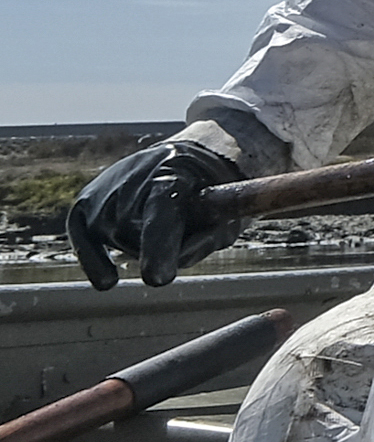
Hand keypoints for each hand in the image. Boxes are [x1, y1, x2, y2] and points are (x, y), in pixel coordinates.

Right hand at [66, 141, 243, 289]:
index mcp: (172, 177)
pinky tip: (107, 281)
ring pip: (119, 240)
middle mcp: (130, 181)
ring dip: (141, 245)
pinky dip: (93, 260)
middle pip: (138, 237)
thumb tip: (170, 266)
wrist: (181, 160)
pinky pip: (82, 238)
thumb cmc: (208, 194)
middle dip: (161, 248)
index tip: (156, 279)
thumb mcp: (224, 213)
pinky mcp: (85, 203)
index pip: (161, 217)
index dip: (158, 249)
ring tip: (159, 223)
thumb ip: (206, 239)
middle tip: (183, 226)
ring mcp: (104, 191)